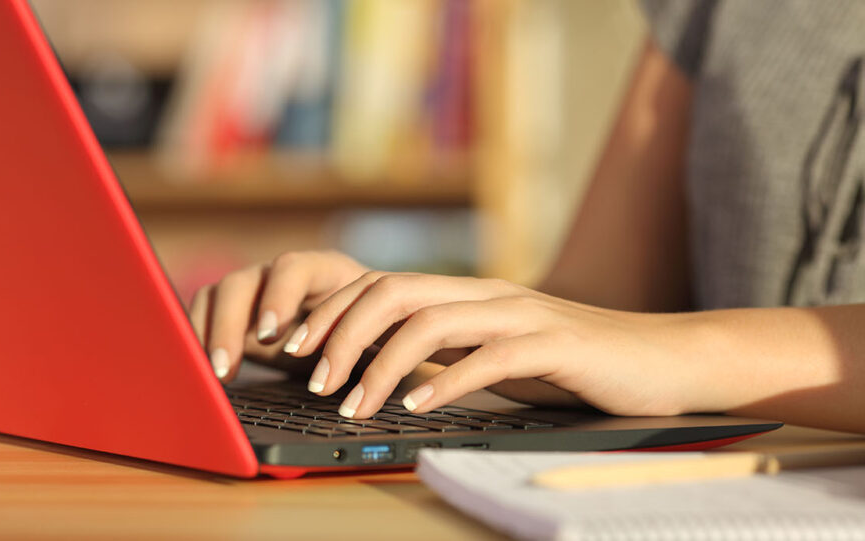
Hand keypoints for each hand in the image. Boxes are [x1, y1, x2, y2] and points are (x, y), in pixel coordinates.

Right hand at [188, 250, 369, 380]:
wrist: (360, 339)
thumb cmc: (378, 336)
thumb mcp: (378, 340)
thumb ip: (368, 351)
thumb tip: (364, 378)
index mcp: (324, 270)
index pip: (295, 269)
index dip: (278, 297)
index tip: (270, 335)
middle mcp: (282, 276)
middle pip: (245, 282)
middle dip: (232, 323)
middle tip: (228, 364)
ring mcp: (255, 292)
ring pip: (218, 297)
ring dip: (210, 334)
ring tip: (215, 375)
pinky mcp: (235, 313)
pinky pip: (205, 316)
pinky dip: (198, 341)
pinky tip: (201, 371)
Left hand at [283, 272, 705, 418]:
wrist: (660, 359)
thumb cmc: (571, 364)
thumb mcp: (495, 352)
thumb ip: (447, 350)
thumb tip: (385, 366)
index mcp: (468, 293)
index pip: (382, 286)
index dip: (332, 313)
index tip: (293, 349)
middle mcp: (487, 294)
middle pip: (392, 293)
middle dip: (340, 333)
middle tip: (311, 378)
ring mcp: (522, 314)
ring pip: (429, 323)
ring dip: (380, 366)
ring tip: (351, 403)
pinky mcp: (555, 344)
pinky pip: (488, 357)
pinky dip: (445, 381)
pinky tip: (417, 407)